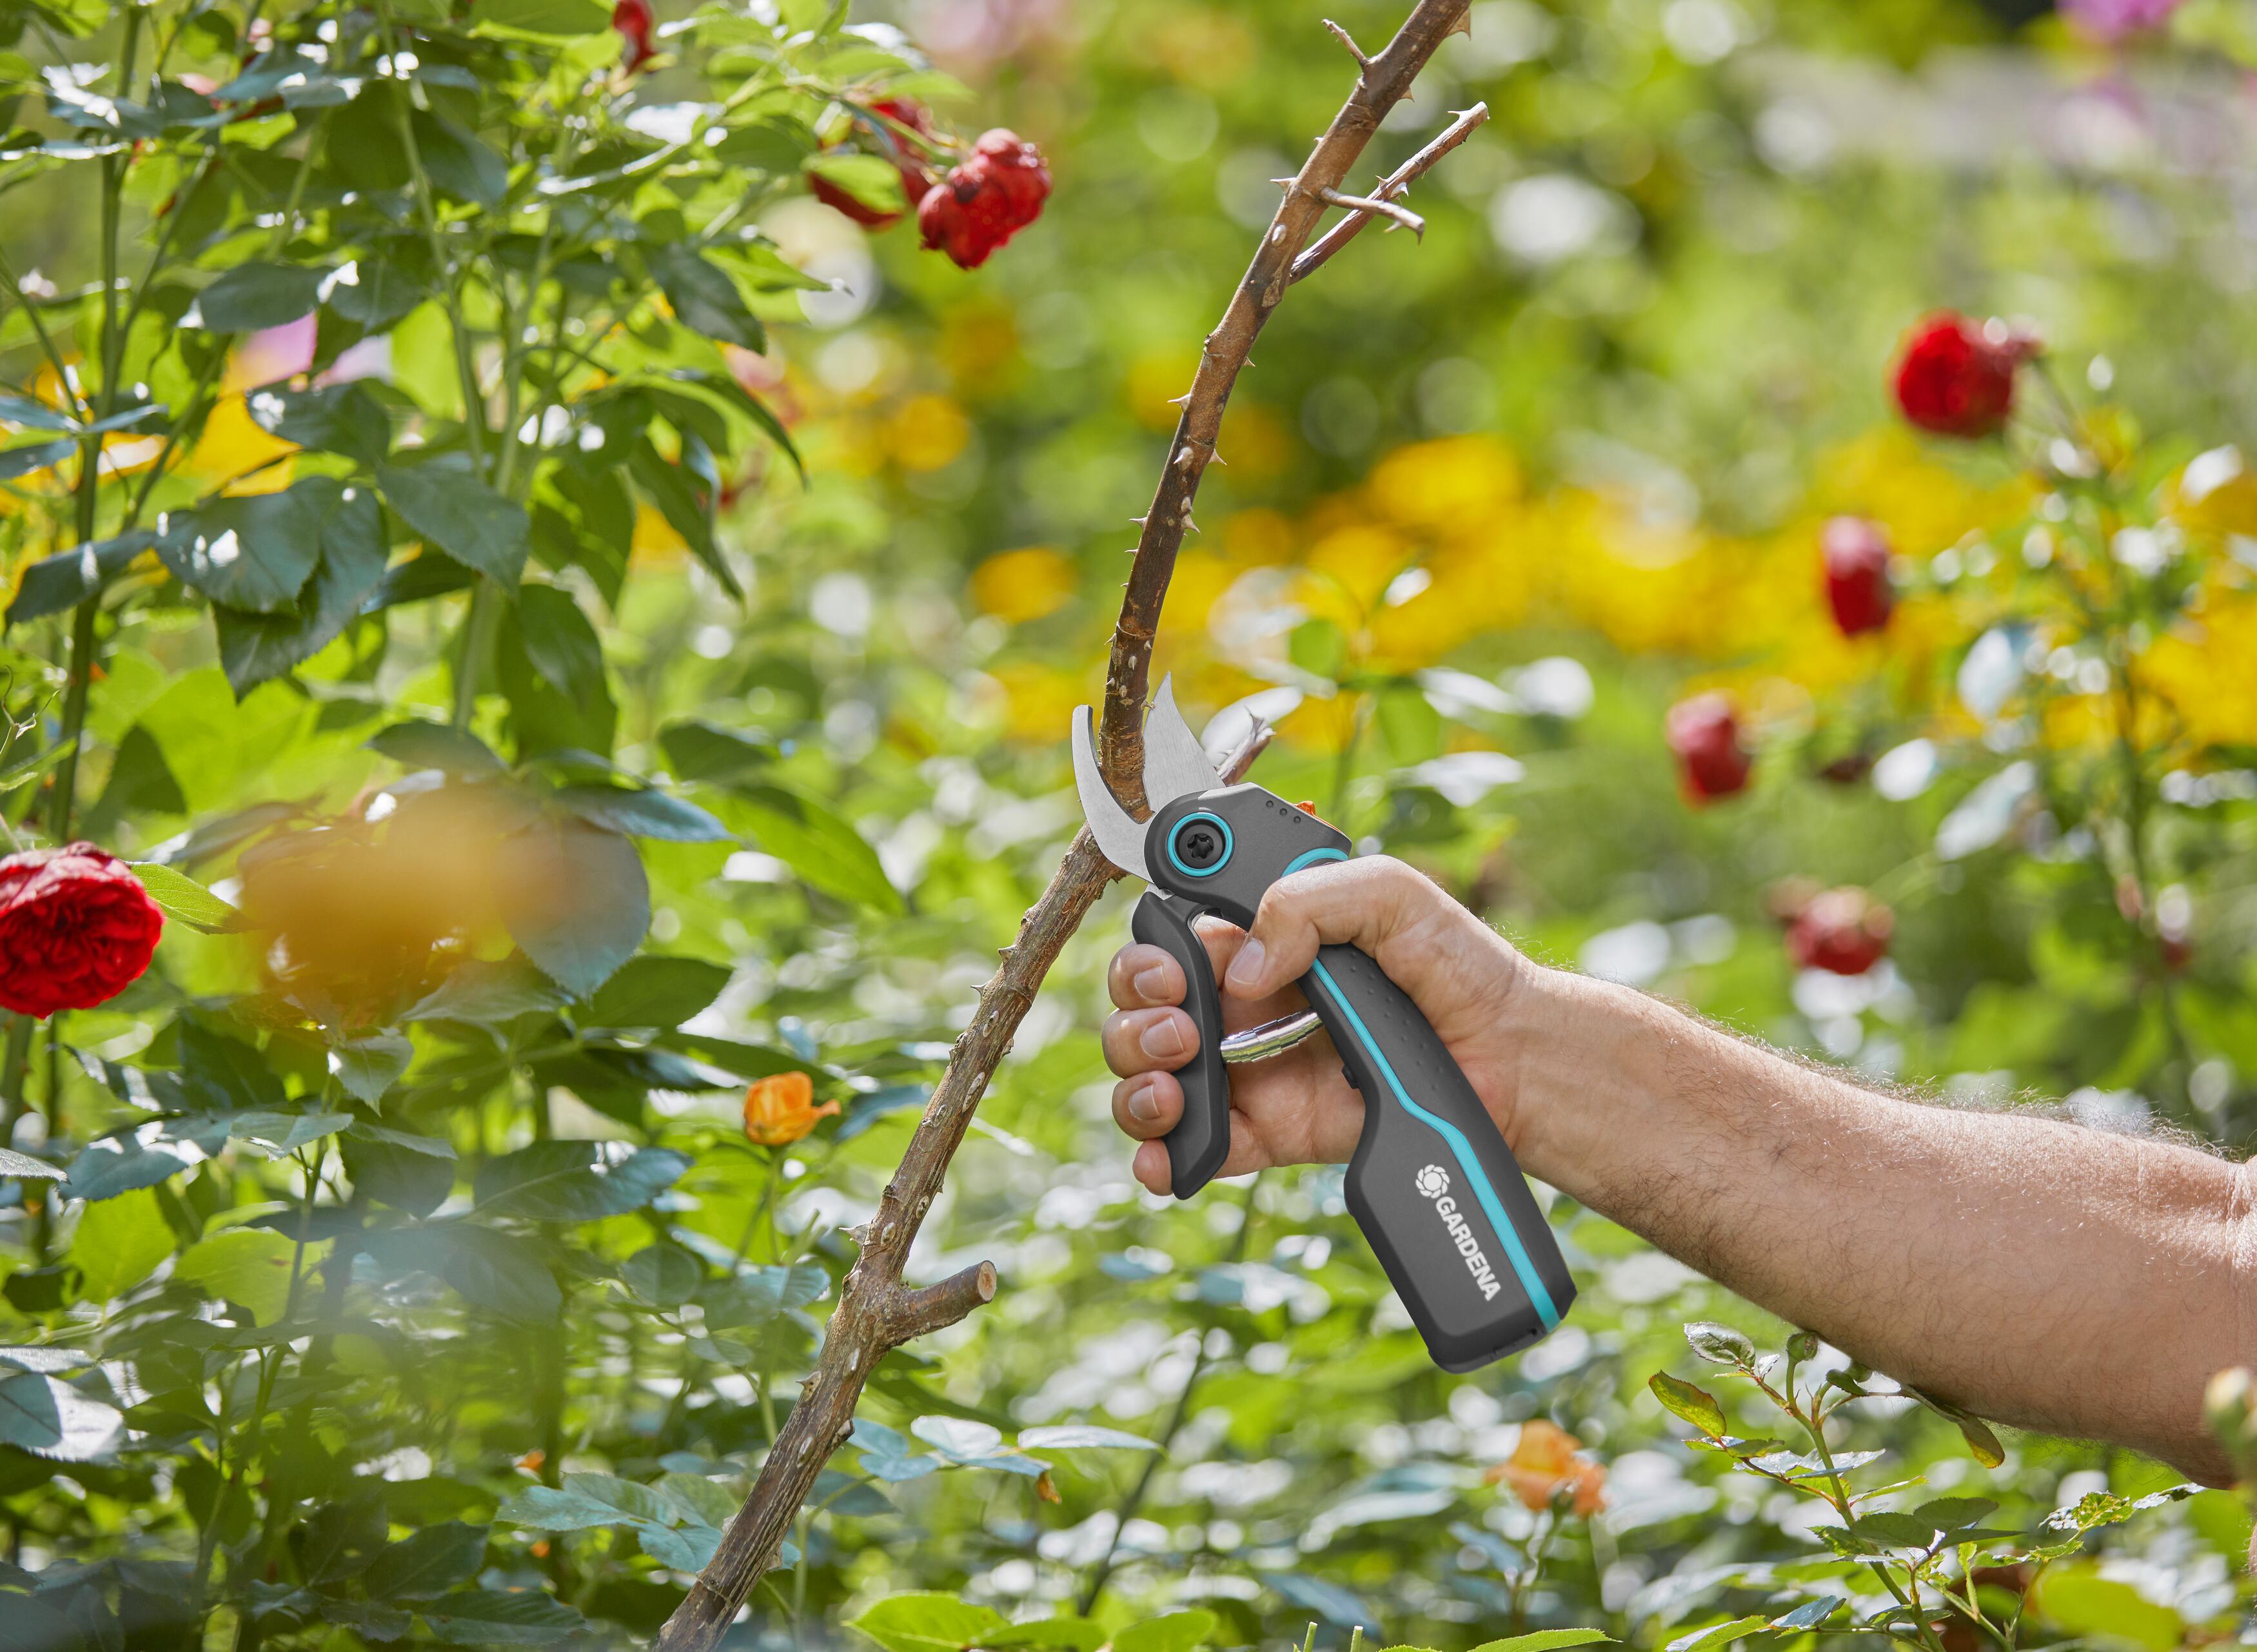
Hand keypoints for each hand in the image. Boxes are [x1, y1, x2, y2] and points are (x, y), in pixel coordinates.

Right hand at [1102, 856, 1533, 1194]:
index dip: (1152, 953)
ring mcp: (1257, 1073)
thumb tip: (1243, 969)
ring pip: (1158, 1081)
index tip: (1171, 965)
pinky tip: (1169, 1152)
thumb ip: (1306, 902)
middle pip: (1148, 1013)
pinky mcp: (1277, 1134)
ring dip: (1140, 1083)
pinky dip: (1168, 1156)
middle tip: (1182, 1026)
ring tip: (1178, 1081)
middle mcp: (1248, 1007)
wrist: (1510, 1056)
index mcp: (1265, 943)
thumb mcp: (1388, 895)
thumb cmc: (1459, 965)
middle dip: (1137, 1018)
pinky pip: (1202, 1149)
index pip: (1174, 942)